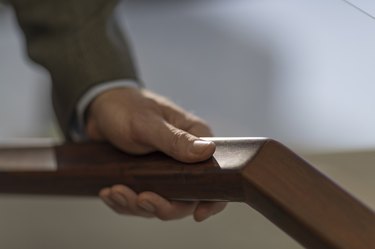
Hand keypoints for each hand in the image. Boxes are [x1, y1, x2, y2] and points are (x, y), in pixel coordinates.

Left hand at [85, 87, 226, 220]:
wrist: (100, 106)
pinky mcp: (145, 178)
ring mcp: (164, 172)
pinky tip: (108, 193)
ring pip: (161, 203)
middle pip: (186, 198)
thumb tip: (208, 151)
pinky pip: (139, 201)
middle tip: (141, 199)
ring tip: (114, 192)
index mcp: (195, 141)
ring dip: (136, 204)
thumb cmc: (127, 107)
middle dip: (163, 206)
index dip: (211, 199)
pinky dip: (123, 202)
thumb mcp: (148, 123)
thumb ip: (176, 139)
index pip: (214, 176)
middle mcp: (183, 159)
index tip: (199, 215)